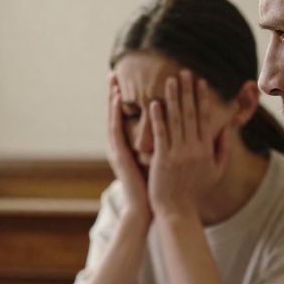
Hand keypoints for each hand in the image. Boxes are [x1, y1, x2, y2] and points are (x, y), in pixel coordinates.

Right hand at [105, 73, 153, 223]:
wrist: (146, 208)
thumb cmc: (155, 189)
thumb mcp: (156, 162)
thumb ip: (159, 146)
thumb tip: (171, 132)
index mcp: (127, 147)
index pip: (124, 119)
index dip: (123, 101)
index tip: (125, 83)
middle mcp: (118, 146)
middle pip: (115, 115)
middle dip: (113, 94)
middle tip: (113, 74)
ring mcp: (116, 150)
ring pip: (113, 118)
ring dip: (112, 99)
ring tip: (113, 80)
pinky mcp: (119, 155)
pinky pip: (117, 129)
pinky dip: (116, 112)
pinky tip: (119, 98)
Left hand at [147, 71, 228, 219]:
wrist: (177, 210)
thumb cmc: (196, 191)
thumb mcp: (216, 171)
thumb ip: (222, 149)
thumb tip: (225, 127)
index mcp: (206, 149)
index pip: (204, 118)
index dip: (202, 98)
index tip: (200, 82)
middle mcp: (194, 148)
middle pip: (190, 114)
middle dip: (187, 91)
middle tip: (185, 72)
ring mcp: (178, 153)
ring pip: (175, 120)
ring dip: (173, 98)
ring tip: (170, 80)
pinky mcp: (163, 159)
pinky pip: (161, 134)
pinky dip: (158, 118)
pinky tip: (155, 104)